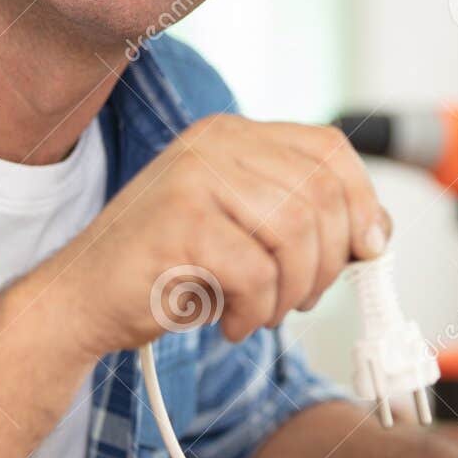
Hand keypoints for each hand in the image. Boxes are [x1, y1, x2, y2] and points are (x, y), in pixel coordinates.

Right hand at [53, 114, 389, 349]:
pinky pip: (256, 272)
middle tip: (302, 298)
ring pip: (295, 232)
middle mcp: (214, 143)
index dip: (361, 201)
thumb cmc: (168, 268)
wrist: (81, 298)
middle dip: (327, 261)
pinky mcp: (179, 223)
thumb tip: (376, 235)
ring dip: (292, 291)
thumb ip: (300, 216)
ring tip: (264, 312)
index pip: (327, 149)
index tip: (366, 249)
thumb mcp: (243, 229)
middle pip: (319, 194)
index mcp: (233, 135)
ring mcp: (193, 177)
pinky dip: (255, 311)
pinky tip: (231, 321)